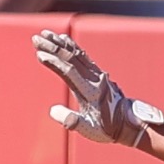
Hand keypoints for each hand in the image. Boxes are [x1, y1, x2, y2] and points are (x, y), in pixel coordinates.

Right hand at [33, 30, 159, 147]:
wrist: (128, 123)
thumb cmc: (107, 128)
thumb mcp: (89, 130)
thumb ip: (72, 121)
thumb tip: (53, 111)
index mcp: (90, 92)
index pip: (69, 72)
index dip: (54, 62)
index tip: (39, 54)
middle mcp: (95, 79)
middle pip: (71, 58)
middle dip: (52, 47)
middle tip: (35, 38)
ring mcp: (98, 74)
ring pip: (77, 53)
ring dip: (60, 43)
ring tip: (45, 33)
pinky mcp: (98, 73)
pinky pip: (83, 56)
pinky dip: (71, 46)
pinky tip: (62, 39)